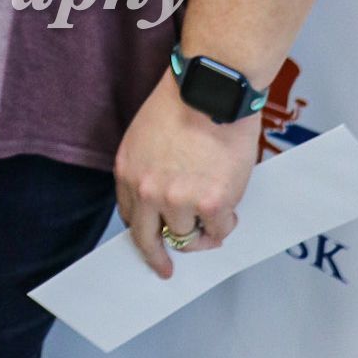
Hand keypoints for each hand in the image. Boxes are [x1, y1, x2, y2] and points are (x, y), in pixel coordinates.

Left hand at [114, 68, 259, 277]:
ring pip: (189, 236)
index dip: (144, 231)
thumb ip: (148, 170)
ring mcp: (179, 201)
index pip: (131, 217)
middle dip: (158, 258)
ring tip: (217, 207)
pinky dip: (225, 223)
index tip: (151, 242)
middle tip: (165, 268)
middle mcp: (148, 191)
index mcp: (128, 171)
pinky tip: (230, 205)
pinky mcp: (211, 205)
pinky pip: (219, 232)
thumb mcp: (145, 135)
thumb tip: (161, 201)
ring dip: (203, 228)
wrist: (211, 89)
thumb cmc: (183, 102)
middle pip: (149, 240)